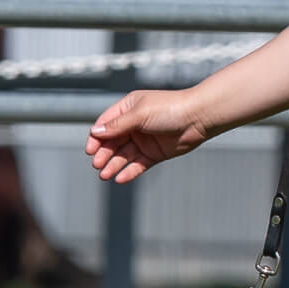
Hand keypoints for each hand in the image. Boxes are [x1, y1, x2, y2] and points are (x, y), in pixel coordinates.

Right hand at [86, 89, 209, 184]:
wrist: (198, 118)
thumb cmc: (170, 109)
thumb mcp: (140, 115)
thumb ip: (118, 125)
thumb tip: (95, 132)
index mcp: (128, 109)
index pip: (106, 124)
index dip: (96, 137)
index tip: (90, 150)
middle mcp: (134, 124)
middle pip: (112, 142)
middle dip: (103, 153)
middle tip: (97, 164)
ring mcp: (144, 140)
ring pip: (124, 155)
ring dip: (113, 164)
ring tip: (104, 175)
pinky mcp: (154, 153)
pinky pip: (138, 164)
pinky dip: (129, 171)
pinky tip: (120, 178)